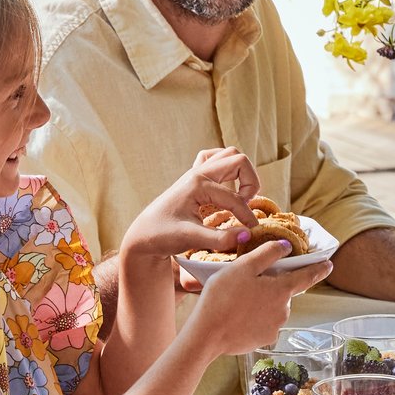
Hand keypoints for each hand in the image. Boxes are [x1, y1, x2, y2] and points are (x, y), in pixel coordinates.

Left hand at [122, 148, 261, 261]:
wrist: (142, 236)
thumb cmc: (161, 236)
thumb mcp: (191, 239)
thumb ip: (220, 238)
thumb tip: (247, 234)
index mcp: (197, 184)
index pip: (235, 198)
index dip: (247, 216)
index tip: (252, 232)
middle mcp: (198, 173)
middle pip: (238, 160)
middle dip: (251, 183)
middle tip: (247, 205)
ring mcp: (195, 172)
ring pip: (229, 155)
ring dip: (241, 173)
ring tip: (241, 196)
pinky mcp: (194, 177)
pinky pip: (215, 159)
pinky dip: (227, 168)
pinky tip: (228, 187)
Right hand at [192, 240, 332, 354]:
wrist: (208, 335)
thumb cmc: (222, 297)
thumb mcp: (243, 267)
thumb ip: (267, 254)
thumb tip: (286, 246)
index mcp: (281, 290)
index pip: (307, 276)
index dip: (318, 269)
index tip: (328, 264)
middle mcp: (284, 310)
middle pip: (283, 293)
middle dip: (272, 287)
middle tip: (249, 284)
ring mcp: (275, 327)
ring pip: (273, 309)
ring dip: (262, 303)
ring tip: (238, 301)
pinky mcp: (264, 340)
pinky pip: (263, 324)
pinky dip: (254, 318)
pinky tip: (237, 316)